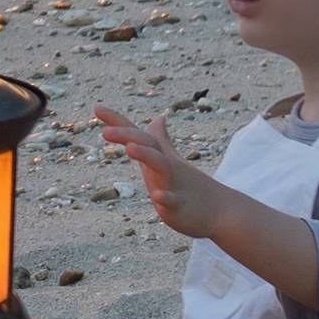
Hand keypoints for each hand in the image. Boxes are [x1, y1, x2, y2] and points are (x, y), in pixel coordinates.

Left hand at [96, 106, 223, 242]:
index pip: (136, 134)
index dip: (117, 121)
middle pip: (147, 145)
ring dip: (146, 155)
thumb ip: (160, 141)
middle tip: (105, 131)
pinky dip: (166, 198)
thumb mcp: (172, 160)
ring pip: (161, 167)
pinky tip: (157, 197)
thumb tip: (158, 118)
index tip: (96, 106)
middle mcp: (165, 166)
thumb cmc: (192, 185)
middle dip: (127, 135)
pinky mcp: (181, 206)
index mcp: (159, 157)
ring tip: (130, 148)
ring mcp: (174, 185)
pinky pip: (173, 202)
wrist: (222, 211)